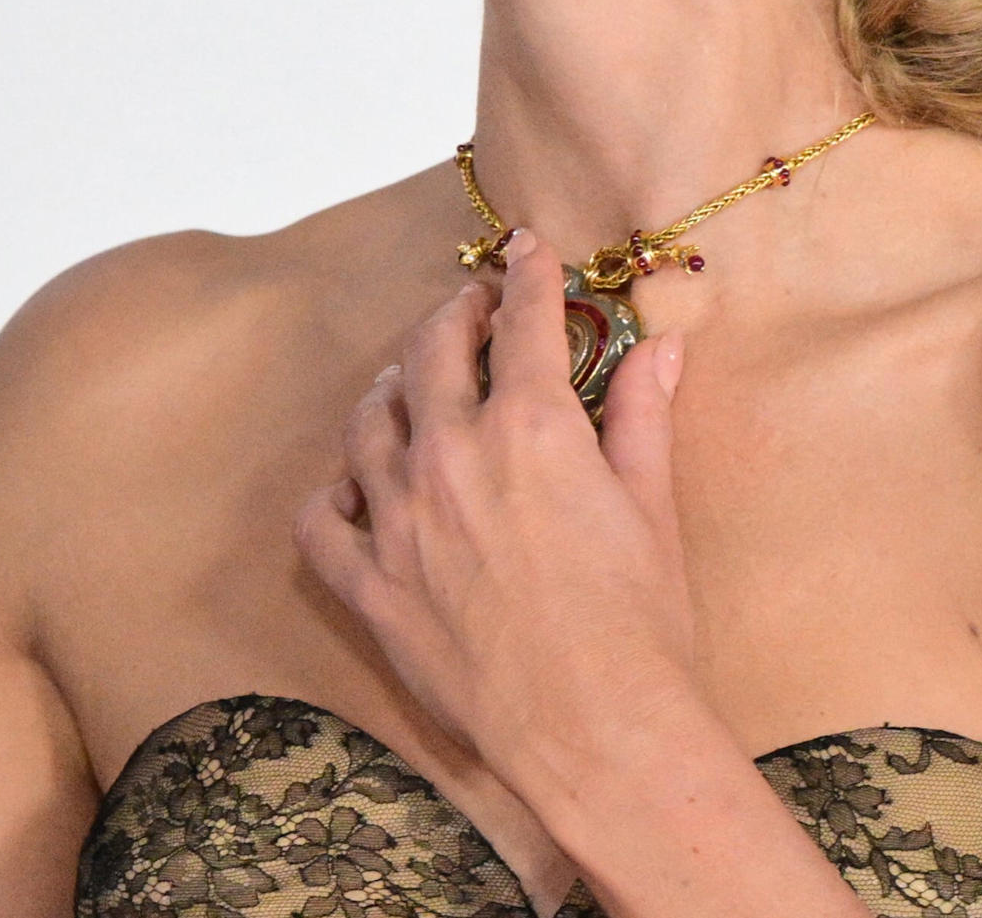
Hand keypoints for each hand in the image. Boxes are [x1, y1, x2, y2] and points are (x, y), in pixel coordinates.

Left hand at [290, 234, 719, 811]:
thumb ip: (643, 417)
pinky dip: (331, 497)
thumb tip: (661, 348)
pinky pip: (321, 524)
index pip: (522, 323)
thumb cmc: (642, 627)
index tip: (526, 249)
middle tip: (469, 308)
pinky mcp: (371, 586)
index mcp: (528, 428)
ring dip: (389, 392)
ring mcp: (399, 521)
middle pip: (430, 354)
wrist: (598, 732)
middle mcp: (450, 457)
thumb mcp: (653, 508)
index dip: (527, 276)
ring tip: (405, 385)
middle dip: (452, 317)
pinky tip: (349, 490)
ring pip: (368, 424)